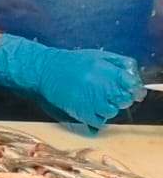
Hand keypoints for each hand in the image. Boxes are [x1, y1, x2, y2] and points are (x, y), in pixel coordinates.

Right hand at [0, 35, 141, 132]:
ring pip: (112, 112)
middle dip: (120, 97)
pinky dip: (97, 117)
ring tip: (96, 100)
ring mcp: (92, 102)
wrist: (43, 71)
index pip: (133, 86)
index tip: (130, 90)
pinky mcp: (81, 113)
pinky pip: (99, 122)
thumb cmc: (71, 62)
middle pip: (125, 100)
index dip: (134, 89)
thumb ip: (120, 64)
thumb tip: (133, 77)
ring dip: (108, 108)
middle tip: (108, 93)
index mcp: (108, 72)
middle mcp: (102, 87)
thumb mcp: (98, 55)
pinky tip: (89, 108)